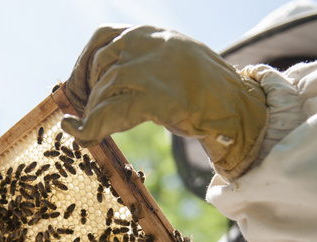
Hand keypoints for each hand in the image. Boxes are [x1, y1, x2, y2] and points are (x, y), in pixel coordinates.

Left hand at [62, 25, 267, 180]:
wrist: (238, 105)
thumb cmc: (207, 87)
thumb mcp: (172, 60)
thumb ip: (143, 61)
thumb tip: (108, 78)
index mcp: (149, 33)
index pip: (103, 38)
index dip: (84, 63)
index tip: (78, 84)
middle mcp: (145, 44)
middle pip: (99, 66)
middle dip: (88, 93)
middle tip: (87, 115)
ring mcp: (148, 69)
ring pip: (102, 91)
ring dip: (93, 114)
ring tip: (94, 128)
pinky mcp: (152, 98)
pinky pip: (109, 114)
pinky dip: (89, 127)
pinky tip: (81, 134)